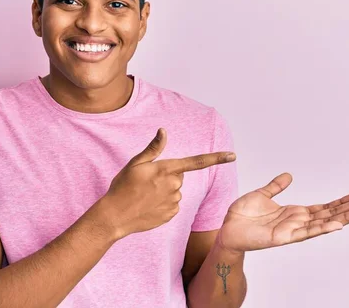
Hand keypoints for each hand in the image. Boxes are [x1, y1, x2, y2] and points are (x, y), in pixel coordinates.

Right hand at [103, 128, 235, 239]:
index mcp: (166, 169)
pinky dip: (163, 203)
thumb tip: (164, 131)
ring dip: (164, 190)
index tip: (233, 156)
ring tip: (145, 195)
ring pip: (176, 190)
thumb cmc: (122, 187)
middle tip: (147, 181)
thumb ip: (153, 149)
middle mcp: (174, 185)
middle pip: (179, 175)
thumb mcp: (135, 164)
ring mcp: (174, 201)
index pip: (196, 162)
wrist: (115, 216)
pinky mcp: (172, 215)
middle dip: (168, 175)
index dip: (216, 158)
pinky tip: (148, 205)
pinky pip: (173, 204)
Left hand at [217, 173, 348, 253]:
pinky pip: (305, 233)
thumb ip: (275, 186)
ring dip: (343, 219)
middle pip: (329, 215)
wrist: (227, 229)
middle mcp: (297, 222)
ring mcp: (292, 230)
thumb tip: (288, 175)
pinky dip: (322, 229)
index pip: (324, 207)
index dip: (341, 202)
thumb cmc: (242, 215)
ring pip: (323, 224)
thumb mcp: (261, 194)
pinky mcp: (283, 237)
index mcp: (294, 212)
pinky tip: (337, 225)